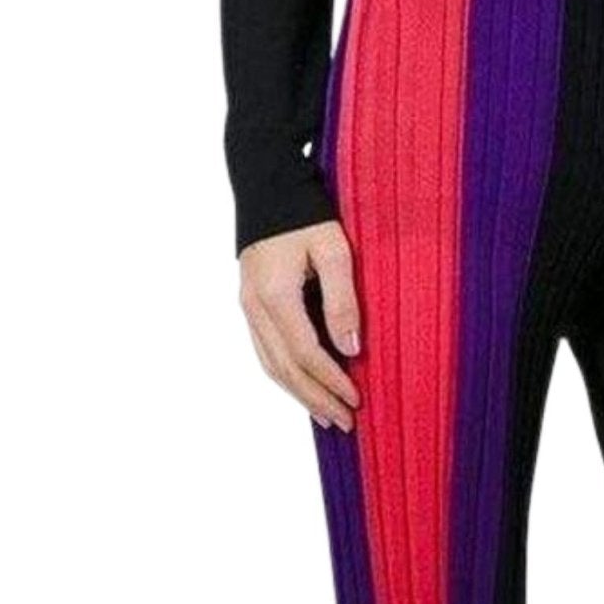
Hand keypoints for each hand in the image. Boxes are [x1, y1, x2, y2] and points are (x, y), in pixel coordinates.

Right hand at [239, 222, 361, 431]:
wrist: (265, 182)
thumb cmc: (305, 210)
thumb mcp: (334, 250)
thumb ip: (343, 301)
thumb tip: (352, 350)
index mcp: (275, 296)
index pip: (305, 354)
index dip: (331, 381)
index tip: (356, 400)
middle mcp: (254, 307)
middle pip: (285, 369)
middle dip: (316, 399)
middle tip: (345, 422)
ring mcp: (247, 306)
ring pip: (270, 364)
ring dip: (299, 394)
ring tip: (325, 416)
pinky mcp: (249, 303)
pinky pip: (265, 350)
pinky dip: (284, 374)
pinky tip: (302, 386)